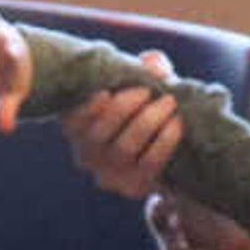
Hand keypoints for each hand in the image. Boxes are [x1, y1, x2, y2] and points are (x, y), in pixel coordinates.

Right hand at [57, 60, 181, 199]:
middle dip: (124, 109)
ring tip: (168, 103)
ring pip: (123, 149)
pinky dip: (164, 141)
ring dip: (148, 121)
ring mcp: (108, 176)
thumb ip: (144, 68)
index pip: (72, 123)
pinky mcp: (133, 187)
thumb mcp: (139, 83)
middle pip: (99, 134)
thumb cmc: (144, 108)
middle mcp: (86, 157)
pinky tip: (177, 124)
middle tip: (148, 91)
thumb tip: (153, 62)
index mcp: (76, 129)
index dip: (87, 109)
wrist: (164, 150)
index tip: (107, 91)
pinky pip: (149, 164)